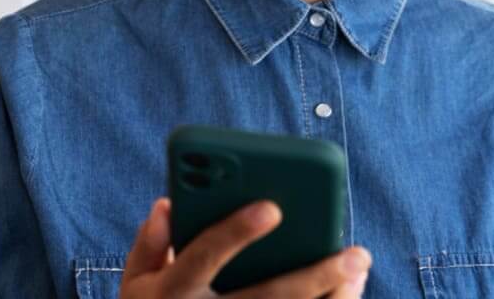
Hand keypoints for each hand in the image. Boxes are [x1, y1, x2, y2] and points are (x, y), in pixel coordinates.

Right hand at [120, 198, 371, 298]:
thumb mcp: (135, 281)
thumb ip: (150, 243)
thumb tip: (168, 204)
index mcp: (174, 292)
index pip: (204, 256)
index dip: (235, 232)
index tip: (271, 207)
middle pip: (268, 298)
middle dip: (315, 274)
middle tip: (354, 252)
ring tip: (358, 269)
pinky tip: (348, 290)